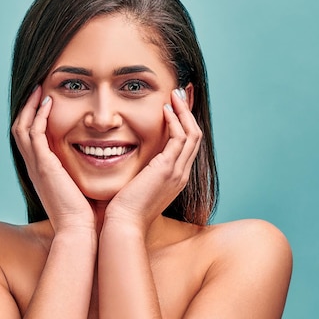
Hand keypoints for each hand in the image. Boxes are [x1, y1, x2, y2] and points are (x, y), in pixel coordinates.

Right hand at [11, 86, 94, 232]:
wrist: (80, 231)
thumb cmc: (85, 214)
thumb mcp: (81, 186)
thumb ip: (84, 171)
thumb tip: (102, 161)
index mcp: (42, 171)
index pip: (30, 139)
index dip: (34, 118)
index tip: (45, 101)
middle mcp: (34, 167)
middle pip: (20, 129)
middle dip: (27, 107)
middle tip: (37, 89)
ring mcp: (36, 165)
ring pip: (22, 127)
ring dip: (30, 106)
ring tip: (39, 89)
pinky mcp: (43, 165)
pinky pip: (34, 133)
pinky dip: (39, 116)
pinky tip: (48, 103)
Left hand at [104, 88, 201, 232]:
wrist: (123, 225)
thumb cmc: (123, 209)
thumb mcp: (135, 186)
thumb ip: (139, 172)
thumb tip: (128, 158)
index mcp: (174, 179)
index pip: (186, 145)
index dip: (184, 124)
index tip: (175, 106)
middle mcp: (181, 174)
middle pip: (194, 136)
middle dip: (188, 113)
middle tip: (179, 93)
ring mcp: (177, 172)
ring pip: (191, 134)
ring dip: (184, 112)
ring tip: (174, 95)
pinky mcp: (168, 169)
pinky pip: (179, 138)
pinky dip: (175, 121)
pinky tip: (165, 109)